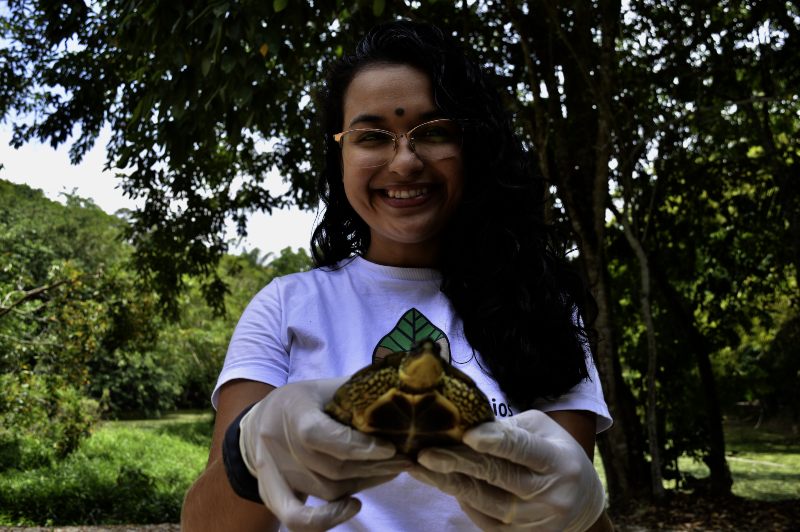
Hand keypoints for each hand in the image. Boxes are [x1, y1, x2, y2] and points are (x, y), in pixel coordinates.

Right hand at [239, 378, 409, 530]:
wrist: (258, 423)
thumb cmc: (302, 402)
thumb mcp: (326, 387)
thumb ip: (357, 391)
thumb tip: (399, 389)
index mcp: (293, 410)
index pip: (321, 434)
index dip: (356, 446)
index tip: (390, 448)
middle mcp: (278, 443)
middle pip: (331, 467)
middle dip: (375, 467)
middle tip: (405, 460)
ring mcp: (274, 472)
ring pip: (326, 490)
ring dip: (364, 484)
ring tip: (392, 472)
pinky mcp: (271, 493)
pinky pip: (297, 517)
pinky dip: (327, 518)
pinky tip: (355, 506)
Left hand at [409, 410, 604, 531]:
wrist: (581, 505)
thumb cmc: (556, 456)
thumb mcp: (542, 432)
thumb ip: (509, 429)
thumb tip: (467, 425)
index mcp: (557, 461)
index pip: (523, 449)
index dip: (495, 441)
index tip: (467, 434)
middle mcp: (550, 494)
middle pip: (497, 477)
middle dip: (458, 464)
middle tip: (425, 454)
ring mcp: (535, 521)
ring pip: (484, 501)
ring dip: (449, 483)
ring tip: (420, 468)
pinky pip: (482, 519)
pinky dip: (463, 499)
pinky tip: (445, 482)